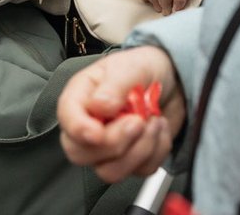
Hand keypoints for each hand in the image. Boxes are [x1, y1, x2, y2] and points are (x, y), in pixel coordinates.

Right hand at [58, 46, 185, 182]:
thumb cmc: (143, 69)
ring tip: (153, 121)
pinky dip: (157, 151)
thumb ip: (114, 85)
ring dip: (140, 149)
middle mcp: (89, 125)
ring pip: (110, 171)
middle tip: (138, 120)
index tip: (98, 133)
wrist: (172, 81)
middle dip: (115, 143)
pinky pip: (139, 171)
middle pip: (82, 154)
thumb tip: (98, 106)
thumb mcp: (130, 67)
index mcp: (80, 98)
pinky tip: (158, 128)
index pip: (67, 120)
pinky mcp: (130, 160)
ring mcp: (107, 147)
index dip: (79, 130)